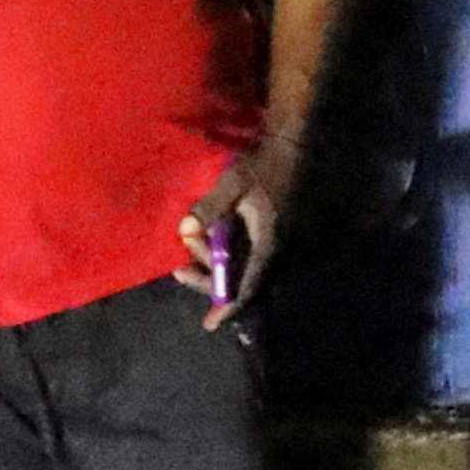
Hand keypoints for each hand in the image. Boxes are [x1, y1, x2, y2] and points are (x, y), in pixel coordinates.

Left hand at [178, 151, 291, 326]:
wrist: (288, 145)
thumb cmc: (262, 165)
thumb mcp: (234, 183)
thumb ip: (211, 207)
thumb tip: (185, 231)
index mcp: (266, 243)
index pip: (246, 285)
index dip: (227, 305)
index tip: (210, 323)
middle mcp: (272, 247)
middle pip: (240, 280)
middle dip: (209, 281)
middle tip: (180, 272)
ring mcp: (271, 239)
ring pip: (241, 267)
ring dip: (213, 267)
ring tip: (186, 257)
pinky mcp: (267, 230)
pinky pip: (244, 254)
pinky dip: (223, 257)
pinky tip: (207, 245)